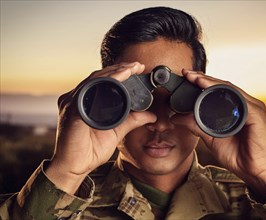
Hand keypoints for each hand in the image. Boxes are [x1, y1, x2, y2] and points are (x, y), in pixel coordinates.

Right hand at [46, 62, 155, 193]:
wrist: (74, 167)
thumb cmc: (90, 150)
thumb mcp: (117, 132)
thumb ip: (132, 120)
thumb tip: (151, 115)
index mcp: (86, 101)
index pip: (103, 81)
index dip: (120, 72)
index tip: (137, 68)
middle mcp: (77, 98)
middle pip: (99, 76)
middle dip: (120, 68)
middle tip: (138, 65)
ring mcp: (72, 102)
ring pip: (95, 79)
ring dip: (115, 71)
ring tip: (132, 68)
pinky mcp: (72, 110)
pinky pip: (90, 90)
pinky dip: (106, 81)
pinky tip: (119, 77)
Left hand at [172, 69, 265, 200]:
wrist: (251, 171)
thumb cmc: (235, 154)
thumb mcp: (209, 137)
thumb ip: (195, 125)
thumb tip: (175, 117)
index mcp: (236, 108)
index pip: (219, 90)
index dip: (203, 82)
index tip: (187, 77)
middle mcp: (246, 105)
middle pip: (224, 86)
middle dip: (204, 78)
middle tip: (188, 73)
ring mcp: (253, 108)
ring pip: (230, 89)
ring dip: (212, 82)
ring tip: (195, 78)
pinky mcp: (256, 115)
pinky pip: (239, 100)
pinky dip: (223, 93)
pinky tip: (210, 89)